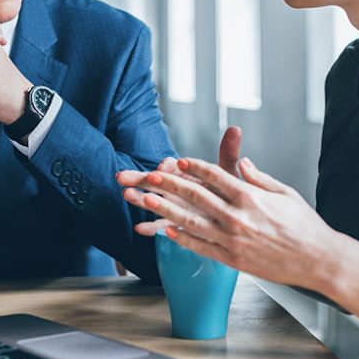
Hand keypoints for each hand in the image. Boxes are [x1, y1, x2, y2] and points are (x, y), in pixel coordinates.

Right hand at [114, 126, 243, 234]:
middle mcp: (177, 188)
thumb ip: (228, 153)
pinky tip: (139, 229)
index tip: (164, 165)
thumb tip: (235, 129)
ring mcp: (174, 206)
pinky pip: (161, 226)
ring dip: (140, 199)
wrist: (230, 215)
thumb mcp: (228, 173)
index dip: (168, 166)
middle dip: (140, 178)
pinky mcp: (175, 222)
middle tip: (123, 176)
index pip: (174, 167)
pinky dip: (150, 227)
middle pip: (156, 181)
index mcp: (186, 174)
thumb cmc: (228, 191)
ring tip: (127, 195)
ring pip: (154, 202)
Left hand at [122, 156, 346, 291]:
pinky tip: (166, 231)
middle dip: (169, 184)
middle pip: (196, 196)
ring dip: (166, 210)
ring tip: (147, 201)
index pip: (215, 176)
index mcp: (250, 196)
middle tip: (149, 175)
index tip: (178, 160)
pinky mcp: (232, 259)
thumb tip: (242, 162)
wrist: (318, 260)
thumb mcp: (284, 192)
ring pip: (192, 222)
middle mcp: (238, 217)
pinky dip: (182, 239)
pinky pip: (201, 247)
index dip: (193, 167)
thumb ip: (259, 177)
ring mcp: (232, 240)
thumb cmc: (304, 225)